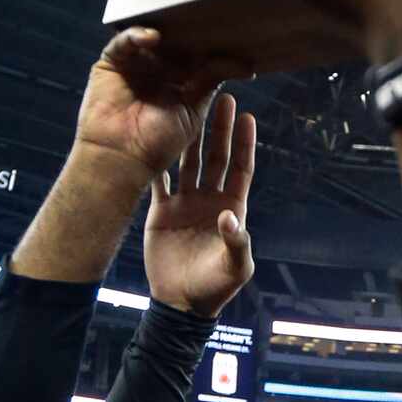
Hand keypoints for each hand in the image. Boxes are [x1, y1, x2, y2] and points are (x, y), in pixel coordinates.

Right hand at [75, 27, 244, 183]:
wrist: (120, 158)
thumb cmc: (157, 144)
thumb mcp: (192, 110)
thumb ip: (209, 82)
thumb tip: (238, 64)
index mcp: (180, 84)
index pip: (197, 58)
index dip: (212, 50)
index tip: (233, 42)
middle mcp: (157, 72)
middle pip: (175, 44)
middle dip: (188, 35)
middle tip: (204, 24)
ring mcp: (134, 65)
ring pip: (152, 39)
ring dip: (166, 33)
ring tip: (180, 29)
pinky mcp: (111, 62)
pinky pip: (124, 42)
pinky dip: (136, 35)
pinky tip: (153, 37)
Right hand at [143, 93, 256, 315]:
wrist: (182, 303)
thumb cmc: (215, 288)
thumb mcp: (235, 269)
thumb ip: (237, 243)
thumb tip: (231, 217)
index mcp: (231, 208)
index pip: (241, 169)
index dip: (245, 144)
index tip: (248, 117)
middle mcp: (210, 200)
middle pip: (216, 157)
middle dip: (220, 130)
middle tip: (223, 99)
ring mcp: (185, 203)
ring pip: (188, 163)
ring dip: (189, 138)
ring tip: (187, 109)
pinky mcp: (162, 211)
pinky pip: (159, 182)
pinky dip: (157, 163)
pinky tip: (153, 139)